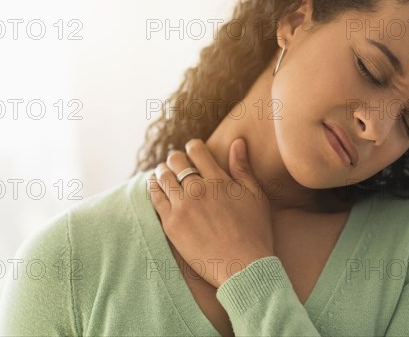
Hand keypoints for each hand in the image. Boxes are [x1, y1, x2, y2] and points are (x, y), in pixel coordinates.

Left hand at [147, 138, 274, 287]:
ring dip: (163, 170)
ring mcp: (182, 207)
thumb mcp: (255, 196)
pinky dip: (153, 187)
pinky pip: (155, 198)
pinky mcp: (171, 224)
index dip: (193, 146)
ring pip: (163, 177)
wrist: (242, 267)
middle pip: (176, 161)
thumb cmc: (254, 232)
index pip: (197, 151)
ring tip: (164, 171)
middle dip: (176, 157)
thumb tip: (237, 142)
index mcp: (218, 180)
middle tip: (176, 161)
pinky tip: (155, 186)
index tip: (192, 149)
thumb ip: (242, 168)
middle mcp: (198, 189)